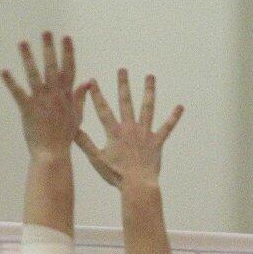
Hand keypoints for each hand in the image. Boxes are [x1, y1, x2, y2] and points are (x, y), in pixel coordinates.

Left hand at [1, 32, 88, 156]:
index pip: (69, 68)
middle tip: (46, 32)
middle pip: (52, 67)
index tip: (66, 37)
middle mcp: (54, 94)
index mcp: (66, 95)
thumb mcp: (77, 115)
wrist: (52, 153)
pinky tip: (3, 71)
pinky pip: (18, 93)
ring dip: (28, 58)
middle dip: (49, 48)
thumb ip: (81, 97)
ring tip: (23, 43)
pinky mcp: (27, 109)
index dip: (67, 52)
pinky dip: (10, 82)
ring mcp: (41, 101)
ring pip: (34, 75)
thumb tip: (87, 82)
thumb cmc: (65, 135)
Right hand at [75, 70, 183, 187]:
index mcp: (114, 132)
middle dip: (123, 85)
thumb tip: (72, 130)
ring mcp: (145, 133)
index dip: (97, 95)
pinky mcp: (157, 141)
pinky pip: (167, 127)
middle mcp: (130, 128)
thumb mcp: (96, 159)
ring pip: (147, 108)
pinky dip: (173, 117)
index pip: (103, 110)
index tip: (93, 81)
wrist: (137, 183)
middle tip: (122, 69)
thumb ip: (84, 143)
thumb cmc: (115, 173)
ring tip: (150, 76)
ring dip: (148, 91)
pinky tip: (180, 107)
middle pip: (126, 102)